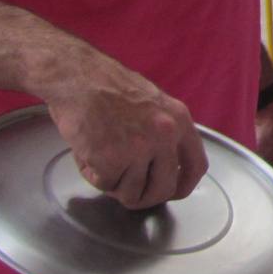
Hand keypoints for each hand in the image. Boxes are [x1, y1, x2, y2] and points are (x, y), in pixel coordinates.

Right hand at [46, 59, 208, 209]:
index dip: (183, 186)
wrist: (76, 76)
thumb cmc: (107, 87)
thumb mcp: (154, 103)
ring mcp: (140, 149)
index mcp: (179, 120)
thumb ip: (165, 132)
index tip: (172, 192)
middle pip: (163, 189)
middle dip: (144, 197)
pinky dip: (94, 175)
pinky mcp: (112, 160)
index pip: (196, 166)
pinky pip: (105, 185)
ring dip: (114, 183)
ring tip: (102, 156)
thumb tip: (166, 167)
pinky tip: (88, 151)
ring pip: (132, 194)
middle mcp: (165, 136)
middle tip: (126, 188)